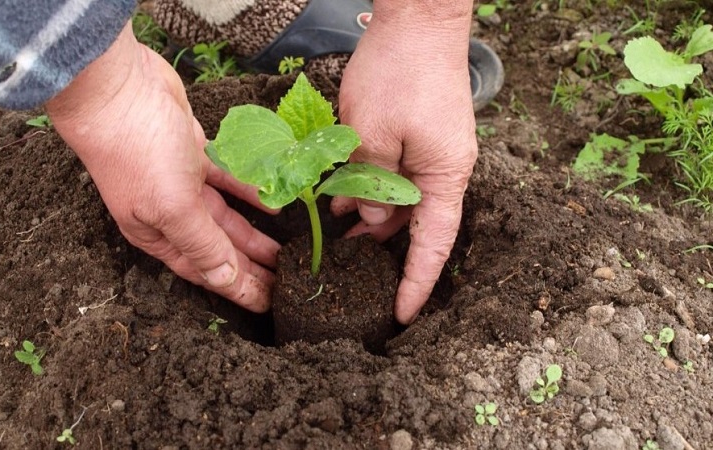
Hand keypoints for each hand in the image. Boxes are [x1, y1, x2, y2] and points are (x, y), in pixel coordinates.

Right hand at [46, 23, 279, 311]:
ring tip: (286, 253)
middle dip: (251, 267)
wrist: (117, 86)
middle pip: (218, 248)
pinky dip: (250, 191)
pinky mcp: (193, 151)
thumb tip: (225, 281)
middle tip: (288, 282)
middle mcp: (168, 212)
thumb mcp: (172, 205)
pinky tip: (275, 203)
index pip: (204, 271)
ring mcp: (181, 181)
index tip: (269, 304)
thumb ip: (202, 244)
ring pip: (225, 217)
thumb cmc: (137, 150)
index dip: (237, 288)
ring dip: (254, 234)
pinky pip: (229, 180)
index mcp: (156, 234)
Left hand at [332, 3, 477, 323]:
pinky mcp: (421, 135)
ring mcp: (434, 151)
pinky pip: (397, 174)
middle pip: (416, 225)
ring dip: (371, 214)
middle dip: (383, 249)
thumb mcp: (374, 136)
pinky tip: (342, 194)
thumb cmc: (400, 73)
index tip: (400, 316)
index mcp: (444, 177)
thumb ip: (371, 185)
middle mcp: (445, 170)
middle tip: (349, 271)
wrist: (420, 19)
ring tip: (336, 231)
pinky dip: (371, 187)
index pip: (433, 246)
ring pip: (401, 199)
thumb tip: (371, 220)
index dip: (416, 284)